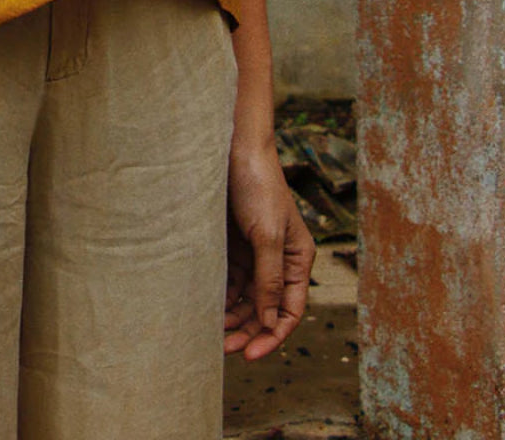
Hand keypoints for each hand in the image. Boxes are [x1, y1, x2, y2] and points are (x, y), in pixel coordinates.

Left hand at [223, 142, 314, 359]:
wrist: (231, 148)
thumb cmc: (257, 186)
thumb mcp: (266, 235)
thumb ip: (269, 279)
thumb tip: (270, 323)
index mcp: (298, 259)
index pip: (289, 310)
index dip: (272, 336)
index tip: (250, 355)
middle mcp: (279, 260)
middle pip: (266, 309)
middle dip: (248, 330)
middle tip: (224, 349)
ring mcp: (255, 253)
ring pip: (246, 299)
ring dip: (232, 317)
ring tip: (212, 334)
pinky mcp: (233, 245)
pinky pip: (229, 281)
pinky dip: (220, 296)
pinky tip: (206, 308)